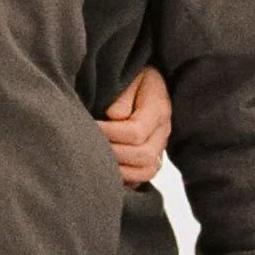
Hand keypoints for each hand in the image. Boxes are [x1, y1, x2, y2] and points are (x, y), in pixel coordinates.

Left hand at [100, 66, 170, 185]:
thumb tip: (114, 117)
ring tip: (98, 161)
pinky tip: (107, 171)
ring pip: (147, 171)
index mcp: (159, 108)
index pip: (136, 131)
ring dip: (120, 170)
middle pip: (144, 155)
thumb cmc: (133, 76)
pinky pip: (143, 177)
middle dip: (113, 153)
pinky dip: (126, 179)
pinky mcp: (153, 157)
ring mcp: (161, 146)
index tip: (90, 126)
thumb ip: (122, 96)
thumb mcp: (129, 76)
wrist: (147, 80)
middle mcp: (164, 131)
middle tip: (90, 146)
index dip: (110, 133)